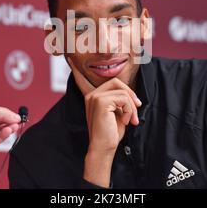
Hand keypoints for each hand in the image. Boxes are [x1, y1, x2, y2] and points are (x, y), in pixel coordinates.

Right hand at [67, 58, 141, 186]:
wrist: (104, 148)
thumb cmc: (110, 133)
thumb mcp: (116, 112)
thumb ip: (119, 100)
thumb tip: (131, 95)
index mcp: (92, 96)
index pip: (85, 79)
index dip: (77, 70)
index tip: (69, 59)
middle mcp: (91, 94)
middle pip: (117, 82)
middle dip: (130, 94)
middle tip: (136, 109)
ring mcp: (95, 97)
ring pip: (123, 92)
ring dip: (132, 107)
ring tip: (131, 119)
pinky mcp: (101, 101)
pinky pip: (124, 98)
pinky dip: (129, 110)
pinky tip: (125, 120)